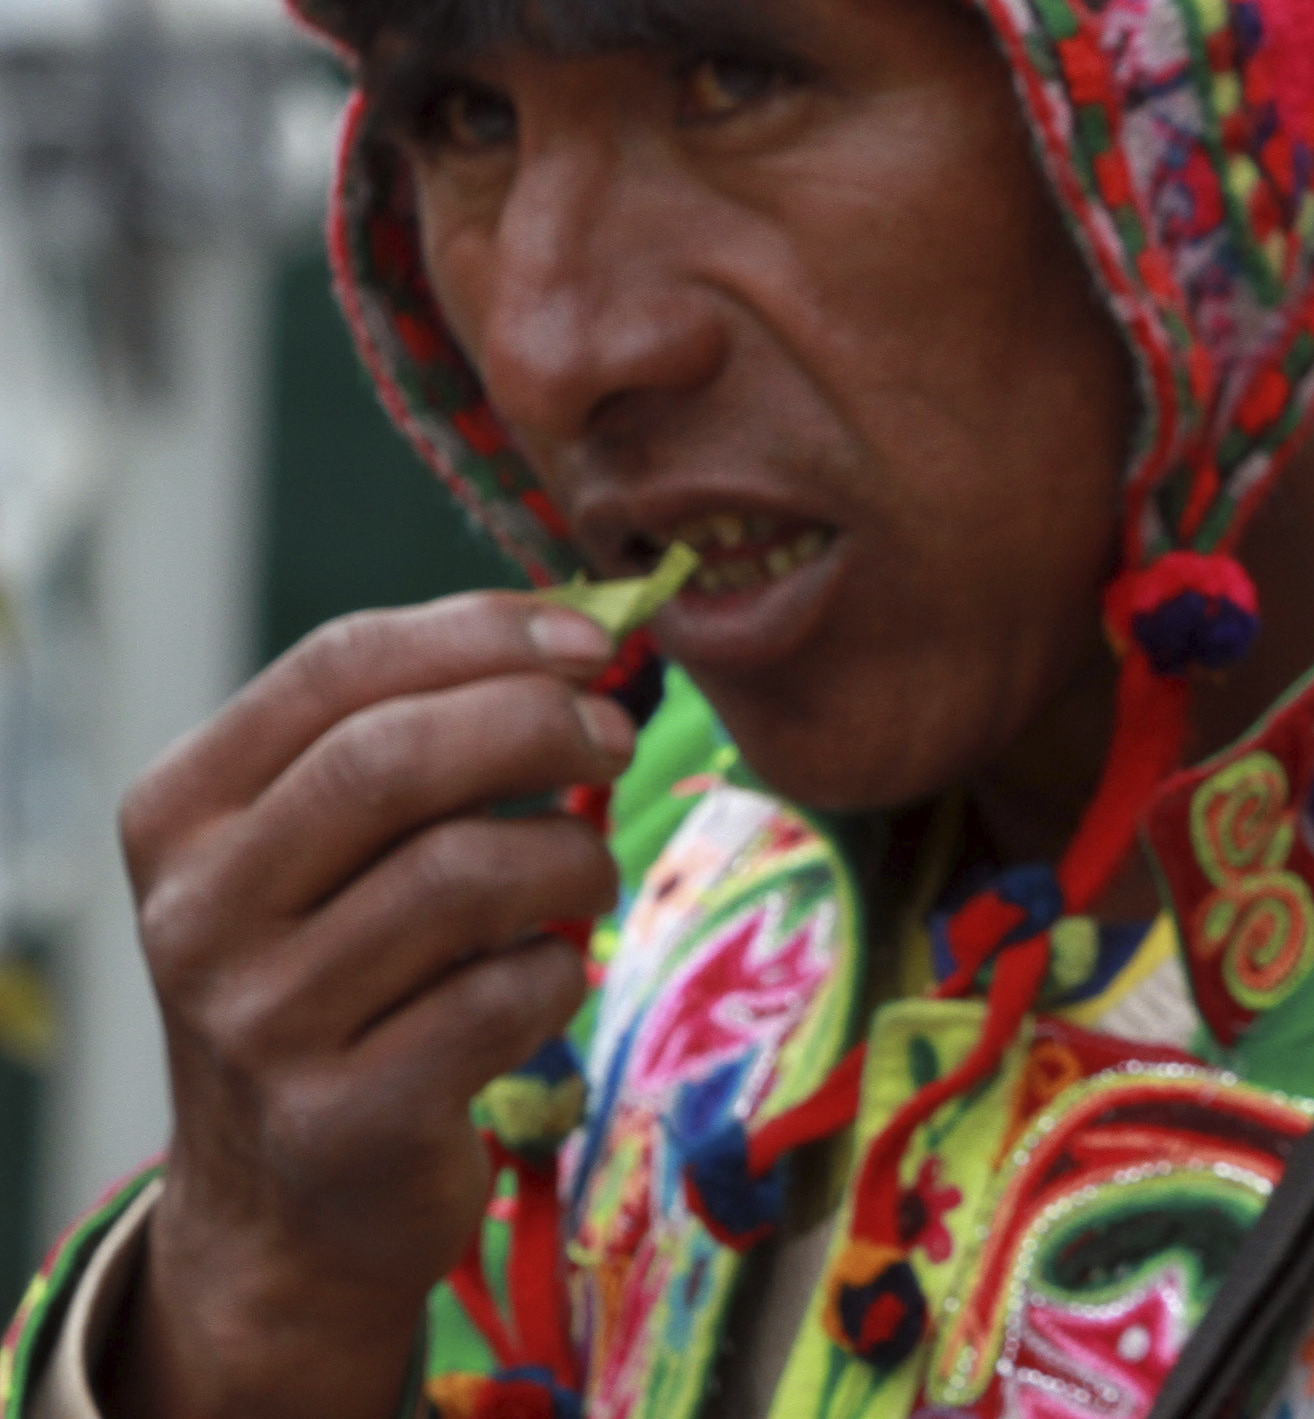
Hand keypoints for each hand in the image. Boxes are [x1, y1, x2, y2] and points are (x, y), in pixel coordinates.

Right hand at [98, 594, 634, 1418]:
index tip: (594, 636)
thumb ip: (421, 733)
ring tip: (581, 875)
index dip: (486, 634)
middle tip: (615, 737)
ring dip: (569, 858)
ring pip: (464, 874)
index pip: (338, 667)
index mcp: (183, 812)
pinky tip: (542, 978)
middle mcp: (198, 913)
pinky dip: (559, 969)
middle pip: (393, 760)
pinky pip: (505, 994)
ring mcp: (259, 1022)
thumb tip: (584, 628)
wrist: (290, 1201)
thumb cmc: (342, 972)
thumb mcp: (330, 847)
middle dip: (539, 725)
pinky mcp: (344, 1116)